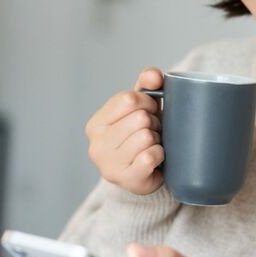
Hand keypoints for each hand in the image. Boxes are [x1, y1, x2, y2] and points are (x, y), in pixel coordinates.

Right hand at [86, 68, 164, 194]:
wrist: (146, 174)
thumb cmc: (142, 135)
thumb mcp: (141, 107)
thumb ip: (147, 84)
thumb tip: (154, 77)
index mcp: (96, 124)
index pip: (128, 99)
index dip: (147, 102)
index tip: (149, 112)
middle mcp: (96, 145)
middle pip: (140, 118)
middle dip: (154, 122)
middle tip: (152, 132)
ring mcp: (109, 165)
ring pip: (146, 137)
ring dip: (157, 140)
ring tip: (152, 145)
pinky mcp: (126, 180)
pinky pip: (151, 156)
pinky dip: (160, 155)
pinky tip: (154, 159)